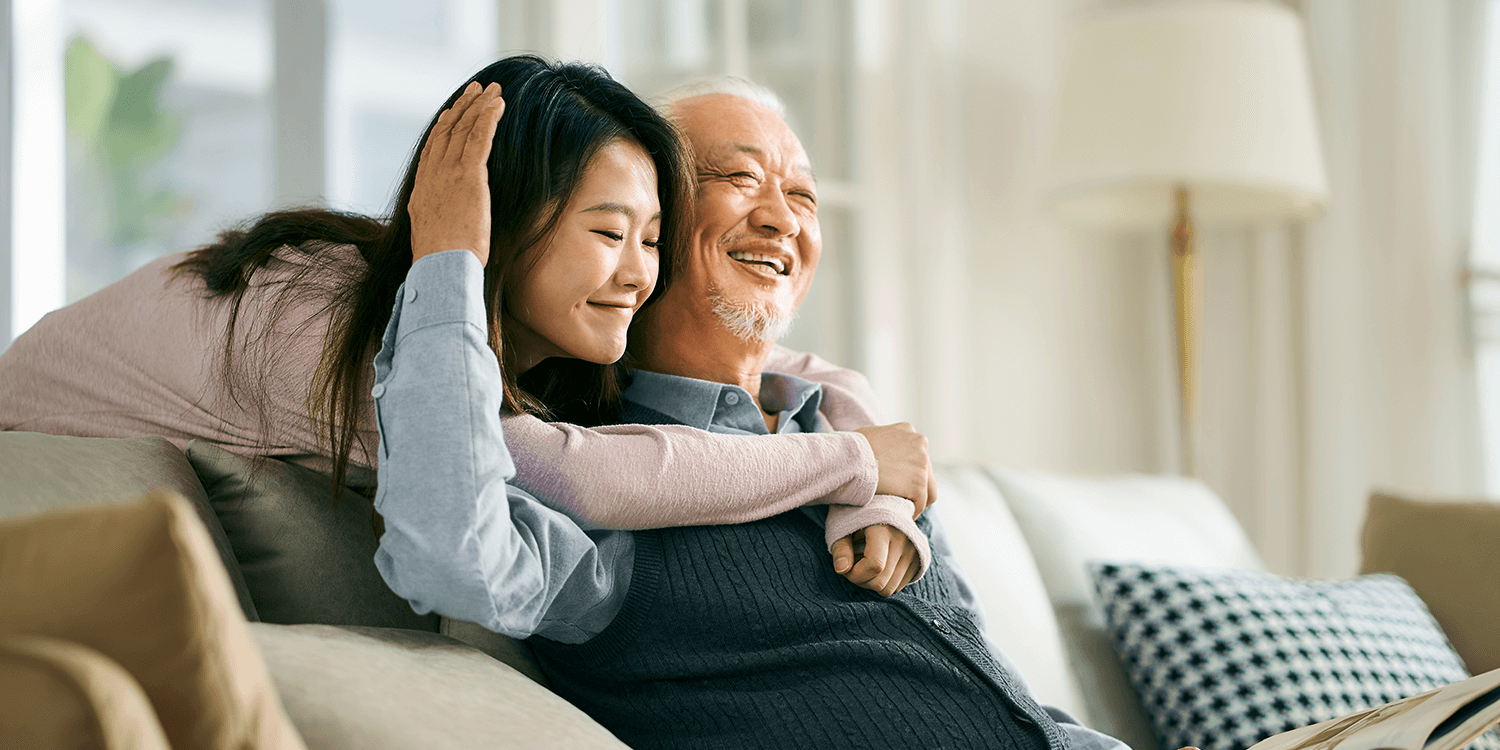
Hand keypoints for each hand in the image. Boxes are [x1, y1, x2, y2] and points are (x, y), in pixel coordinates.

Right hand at [409, 80, 504, 265]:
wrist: (441, 266)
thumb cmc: (441, 262)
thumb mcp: (433, 238)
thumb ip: (438, 223)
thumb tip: (443, 229)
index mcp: (422, 190)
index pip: (432, 150)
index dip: (443, 128)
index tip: (450, 113)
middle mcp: (432, 176)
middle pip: (447, 132)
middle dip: (462, 108)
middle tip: (474, 90)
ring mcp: (449, 174)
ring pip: (464, 130)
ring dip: (478, 106)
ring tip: (492, 90)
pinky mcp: (469, 176)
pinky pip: (479, 138)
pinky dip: (488, 118)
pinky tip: (497, 105)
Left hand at [831, 524, 919, 596]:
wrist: (885, 505)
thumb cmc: (858, 517)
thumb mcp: (843, 528)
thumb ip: (841, 548)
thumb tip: (841, 569)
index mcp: (884, 529)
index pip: (874, 565)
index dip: (855, 575)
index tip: (845, 567)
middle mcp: (904, 541)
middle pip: (881, 583)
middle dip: (861, 581)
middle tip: (853, 566)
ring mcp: (914, 551)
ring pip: (890, 589)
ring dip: (872, 584)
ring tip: (865, 565)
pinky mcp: (918, 560)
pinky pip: (898, 587)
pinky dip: (884, 583)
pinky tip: (878, 567)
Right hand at [852, 423, 935, 517]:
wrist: (849, 460)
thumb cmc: (850, 449)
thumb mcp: (869, 434)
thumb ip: (883, 440)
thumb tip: (878, 450)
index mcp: (908, 431)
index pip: (917, 455)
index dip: (907, 472)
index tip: (896, 482)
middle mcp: (920, 444)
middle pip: (926, 472)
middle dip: (914, 486)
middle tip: (900, 498)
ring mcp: (922, 464)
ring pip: (928, 490)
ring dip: (916, 500)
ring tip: (901, 509)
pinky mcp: (919, 484)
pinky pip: (920, 504)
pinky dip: (911, 512)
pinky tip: (900, 515)